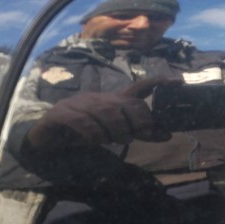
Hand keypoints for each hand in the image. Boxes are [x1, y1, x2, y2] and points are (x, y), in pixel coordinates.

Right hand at [26, 77, 178, 148]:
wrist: (47, 139)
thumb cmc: (84, 132)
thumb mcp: (113, 132)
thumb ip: (138, 132)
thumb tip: (166, 135)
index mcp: (112, 101)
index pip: (138, 88)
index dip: (157, 83)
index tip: (177, 82)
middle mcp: (97, 98)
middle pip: (125, 103)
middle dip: (138, 120)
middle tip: (140, 135)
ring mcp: (78, 104)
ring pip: (106, 111)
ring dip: (116, 129)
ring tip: (118, 141)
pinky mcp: (61, 115)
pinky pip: (81, 120)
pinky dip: (92, 132)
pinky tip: (96, 141)